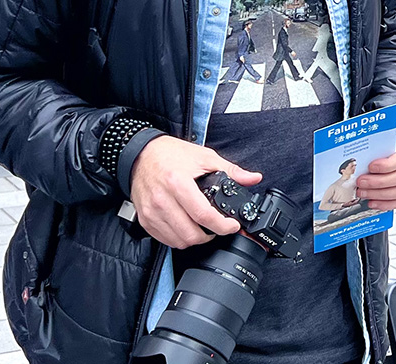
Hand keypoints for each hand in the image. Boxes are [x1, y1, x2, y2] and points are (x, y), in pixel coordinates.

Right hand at [130, 137, 261, 249]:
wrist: (142, 154)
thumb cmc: (172, 154)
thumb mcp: (205, 157)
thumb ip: (231, 170)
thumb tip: (253, 178)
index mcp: (178, 183)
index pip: (203, 215)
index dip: (222, 225)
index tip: (232, 226)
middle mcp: (162, 200)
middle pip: (190, 233)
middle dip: (210, 235)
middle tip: (218, 227)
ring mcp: (151, 212)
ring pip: (178, 241)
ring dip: (195, 239)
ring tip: (204, 228)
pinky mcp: (144, 219)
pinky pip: (164, 240)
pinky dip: (178, 238)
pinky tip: (187, 227)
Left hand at [356, 124, 395, 210]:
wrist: (394, 135)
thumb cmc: (387, 132)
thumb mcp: (383, 128)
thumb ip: (374, 137)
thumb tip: (355, 152)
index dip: (389, 165)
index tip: (371, 166)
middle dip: (379, 182)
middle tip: (361, 182)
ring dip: (380, 194)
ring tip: (364, 192)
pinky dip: (386, 203)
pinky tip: (373, 201)